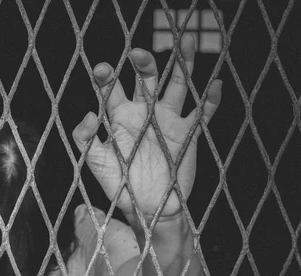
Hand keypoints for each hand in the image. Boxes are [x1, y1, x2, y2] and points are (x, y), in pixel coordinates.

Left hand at [73, 35, 221, 218]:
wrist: (147, 209)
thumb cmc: (119, 186)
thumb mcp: (96, 163)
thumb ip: (85, 139)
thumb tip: (88, 113)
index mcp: (119, 118)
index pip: (112, 90)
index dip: (106, 77)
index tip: (102, 69)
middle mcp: (144, 113)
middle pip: (146, 79)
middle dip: (143, 64)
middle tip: (137, 53)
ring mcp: (168, 121)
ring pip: (177, 86)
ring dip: (182, 65)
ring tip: (185, 42)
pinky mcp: (188, 133)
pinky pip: (202, 113)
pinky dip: (211, 100)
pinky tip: (214, 85)